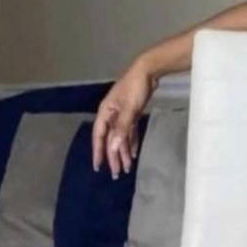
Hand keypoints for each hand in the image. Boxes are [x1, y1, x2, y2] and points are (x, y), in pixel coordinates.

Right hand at [92, 58, 157, 178]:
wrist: (148, 72)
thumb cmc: (135, 88)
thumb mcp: (129, 109)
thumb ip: (122, 128)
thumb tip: (114, 147)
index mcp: (105, 112)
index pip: (99, 136)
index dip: (98, 152)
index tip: (99, 166)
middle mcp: (111, 115)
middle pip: (111, 140)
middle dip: (114, 157)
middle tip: (116, 173)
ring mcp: (121, 115)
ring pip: (121, 138)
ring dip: (124, 152)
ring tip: (126, 168)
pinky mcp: (132, 114)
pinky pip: (129, 133)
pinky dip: (132, 143)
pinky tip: (134, 154)